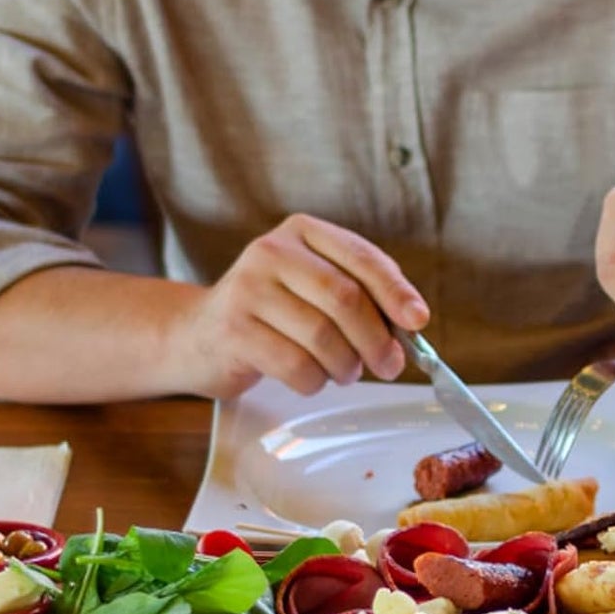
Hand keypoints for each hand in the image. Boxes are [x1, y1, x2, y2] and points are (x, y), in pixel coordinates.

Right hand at [171, 213, 428, 398]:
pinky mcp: (233, 330)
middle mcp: (271, 252)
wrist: (196, 335)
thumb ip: (358, 295)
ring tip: (345, 373)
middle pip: (344, 298)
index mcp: (301, 232)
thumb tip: (410, 325)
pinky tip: (312, 378)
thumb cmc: (270, 314)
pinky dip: (315, 381)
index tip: (418, 320)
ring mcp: (248, 289)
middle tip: (390, 365)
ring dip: (346, 365)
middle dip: (376, 339)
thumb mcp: (311, 288)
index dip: (396, 291)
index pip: (361, 257)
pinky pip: (295, 364)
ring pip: (322, 335)